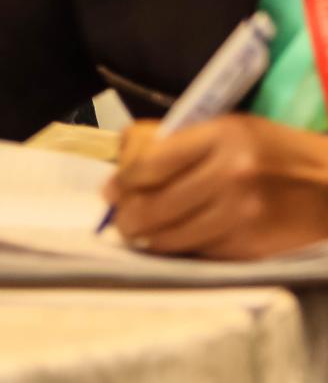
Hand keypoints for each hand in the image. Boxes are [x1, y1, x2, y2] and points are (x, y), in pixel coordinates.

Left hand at [104, 115, 327, 258]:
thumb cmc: (273, 150)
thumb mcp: (228, 128)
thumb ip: (180, 143)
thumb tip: (127, 166)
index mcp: (221, 137)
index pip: (152, 164)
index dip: (122, 181)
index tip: (110, 189)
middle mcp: (230, 176)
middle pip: (155, 206)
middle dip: (127, 217)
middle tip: (118, 218)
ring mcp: (242, 216)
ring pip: (173, 238)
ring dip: (147, 239)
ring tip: (138, 234)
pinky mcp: (252, 248)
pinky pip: (200, 254)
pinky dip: (180, 251)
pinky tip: (172, 244)